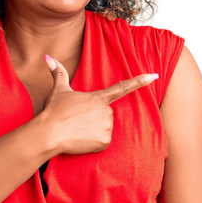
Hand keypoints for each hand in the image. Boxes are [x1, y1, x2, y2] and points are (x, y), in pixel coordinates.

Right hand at [41, 54, 157, 154]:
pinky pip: (102, 143)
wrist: (49, 133)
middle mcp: (106, 111)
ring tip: (78, 130)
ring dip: (94, 132)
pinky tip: (82, 141)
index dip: (140, 81)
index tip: (154, 76)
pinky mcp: (104, 141)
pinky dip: (93, 144)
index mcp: (98, 97)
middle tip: (77, 121)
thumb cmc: (53, 111)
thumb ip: (58, 73)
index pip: (123, 87)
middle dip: (95, 119)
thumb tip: (47, 57)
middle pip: (107, 115)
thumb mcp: (58, 90)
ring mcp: (107, 126)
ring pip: (105, 130)